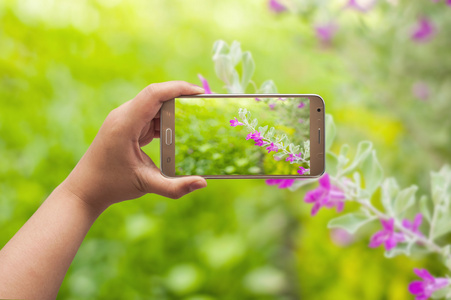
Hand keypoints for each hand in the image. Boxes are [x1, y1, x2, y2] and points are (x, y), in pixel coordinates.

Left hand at [61, 81, 206, 212]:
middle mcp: (123, 116)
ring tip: (196, 119)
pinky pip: (148, 117)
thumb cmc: (111, 185)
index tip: (200, 93)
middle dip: (180, 99)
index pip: (153, 94)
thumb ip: (176, 187)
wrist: (84, 190)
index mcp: (125, 124)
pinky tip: (177, 133)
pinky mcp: (126, 128)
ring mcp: (124, 121)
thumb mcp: (146, 185)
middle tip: (204, 107)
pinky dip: (164, 122)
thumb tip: (203, 183)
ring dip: (173, 111)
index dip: (177, 88)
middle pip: (155, 97)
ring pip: (153, 106)